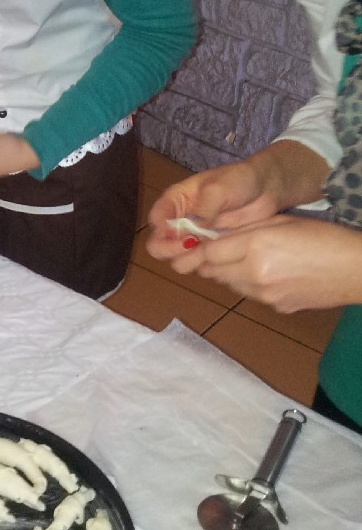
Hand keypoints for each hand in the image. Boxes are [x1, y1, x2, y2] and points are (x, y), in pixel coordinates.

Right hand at [146, 159, 287, 270]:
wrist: (267, 189)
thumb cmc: (238, 180)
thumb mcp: (218, 189)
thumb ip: (202, 211)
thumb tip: (188, 234)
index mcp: (175, 201)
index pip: (156, 220)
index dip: (162, 231)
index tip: (180, 236)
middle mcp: (180, 222)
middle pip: (159, 244)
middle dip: (170, 250)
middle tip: (192, 248)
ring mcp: (196, 238)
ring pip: (178, 258)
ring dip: (188, 260)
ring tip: (209, 254)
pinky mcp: (212, 250)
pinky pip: (200, 264)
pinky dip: (205, 266)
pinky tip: (220, 260)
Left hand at [187, 215, 361, 311]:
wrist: (356, 270)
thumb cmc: (323, 237)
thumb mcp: (281, 223)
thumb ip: (246, 230)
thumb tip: (215, 238)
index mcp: (256, 246)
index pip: (209, 252)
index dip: (196, 250)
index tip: (185, 249)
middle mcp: (256, 273)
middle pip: (214, 271)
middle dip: (208, 262)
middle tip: (207, 253)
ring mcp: (265, 294)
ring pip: (230, 285)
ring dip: (227, 273)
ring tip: (240, 260)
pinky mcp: (276, 307)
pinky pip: (250, 295)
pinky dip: (248, 284)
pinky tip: (264, 274)